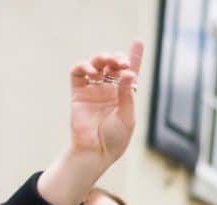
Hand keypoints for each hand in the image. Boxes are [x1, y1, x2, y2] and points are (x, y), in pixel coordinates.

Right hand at [69, 40, 143, 166]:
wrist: (95, 151)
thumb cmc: (115, 138)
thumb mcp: (127, 116)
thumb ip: (127, 94)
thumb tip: (128, 72)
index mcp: (126, 95)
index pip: (131, 71)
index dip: (134, 56)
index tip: (138, 41)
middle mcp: (110, 90)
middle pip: (113, 65)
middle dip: (117, 58)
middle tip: (121, 62)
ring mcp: (94, 90)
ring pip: (97, 65)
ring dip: (102, 58)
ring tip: (107, 63)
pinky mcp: (78, 93)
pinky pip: (79, 73)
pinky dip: (84, 66)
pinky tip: (92, 72)